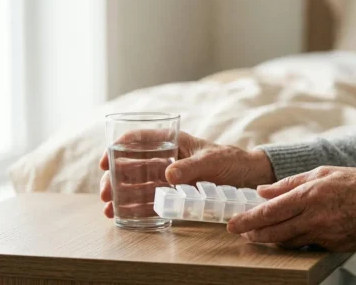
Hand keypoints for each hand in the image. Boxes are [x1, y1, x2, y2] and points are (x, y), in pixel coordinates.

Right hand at [99, 131, 274, 217]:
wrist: (249, 178)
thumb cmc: (231, 160)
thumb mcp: (212, 160)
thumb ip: (191, 167)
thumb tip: (167, 176)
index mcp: (172, 141)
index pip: (139, 139)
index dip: (118, 148)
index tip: (106, 162)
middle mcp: (166, 158)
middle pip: (132, 165)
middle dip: (115, 178)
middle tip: (106, 194)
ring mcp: (168, 178)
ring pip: (138, 185)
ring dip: (122, 196)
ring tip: (110, 209)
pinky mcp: (175, 195)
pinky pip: (152, 200)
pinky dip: (137, 208)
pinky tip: (125, 216)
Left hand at [227, 166, 355, 251]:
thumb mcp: (323, 172)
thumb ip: (289, 183)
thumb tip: (263, 191)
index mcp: (310, 195)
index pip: (269, 212)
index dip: (248, 220)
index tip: (233, 224)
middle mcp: (315, 218)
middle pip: (274, 232)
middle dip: (253, 234)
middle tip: (241, 232)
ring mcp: (325, 235)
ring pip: (288, 243)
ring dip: (271, 240)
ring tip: (260, 234)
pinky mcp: (334, 247)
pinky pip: (306, 246)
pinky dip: (293, 241)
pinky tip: (288, 235)